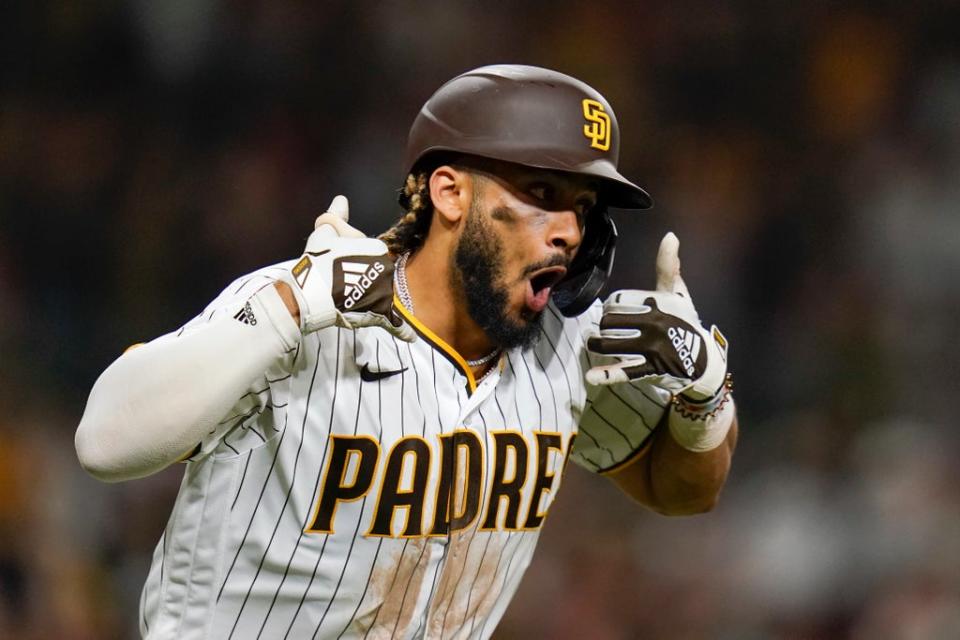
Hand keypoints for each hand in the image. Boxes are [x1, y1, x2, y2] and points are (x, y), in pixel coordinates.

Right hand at [280, 196, 414, 341]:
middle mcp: (386, 270)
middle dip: (366, 281)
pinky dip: (403, 331)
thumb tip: (341, 200)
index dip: (356, 261)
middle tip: (343, 284)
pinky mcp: (380, 313)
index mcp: (378, 249)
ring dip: (380, 301)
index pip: (372, 256)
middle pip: (379, 277)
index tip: (340, 265)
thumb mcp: (325, 232)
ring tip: (360, 304)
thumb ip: (336, 216)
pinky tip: (410, 337)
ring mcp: (385, 292)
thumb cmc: (318, 259)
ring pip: (386, 297)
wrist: (313, 290)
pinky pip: (395, 324)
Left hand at [586, 232, 727, 400]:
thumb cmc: (684, 322)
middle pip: (608, 322)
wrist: (701, 361)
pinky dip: (606, 375)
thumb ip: (668, 266)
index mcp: (658, 303)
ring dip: (595, 344)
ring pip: (609, 343)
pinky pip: (624, 372)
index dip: (613, 307)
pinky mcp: (649, 370)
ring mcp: (651, 349)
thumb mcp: (677, 294)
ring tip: (593, 342)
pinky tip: (591, 376)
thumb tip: (670, 235)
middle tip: (608, 330)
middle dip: (604, 326)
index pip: (616, 301)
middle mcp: (654, 324)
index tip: (620, 312)